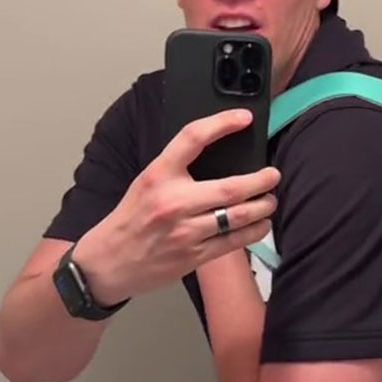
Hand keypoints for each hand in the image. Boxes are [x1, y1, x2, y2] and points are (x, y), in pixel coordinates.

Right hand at [72, 110, 278, 303]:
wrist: (108, 262)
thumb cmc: (131, 219)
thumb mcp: (147, 182)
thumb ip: (178, 169)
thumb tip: (222, 155)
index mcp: (159, 175)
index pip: (192, 138)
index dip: (222, 123)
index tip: (243, 118)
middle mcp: (173, 202)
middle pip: (231, 187)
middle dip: (261, 181)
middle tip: (273, 175)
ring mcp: (185, 231)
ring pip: (239, 216)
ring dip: (263, 207)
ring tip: (270, 200)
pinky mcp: (194, 256)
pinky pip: (234, 241)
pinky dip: (254, 231)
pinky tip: (261, 224)